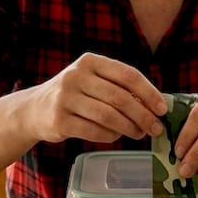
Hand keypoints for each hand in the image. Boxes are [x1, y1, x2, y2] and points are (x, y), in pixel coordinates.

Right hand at [23, 53, 165, 143]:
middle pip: (120, 97)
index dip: (149, 92)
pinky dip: (111, 136)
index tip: (162, 109)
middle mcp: (76, 76)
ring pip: (108, 116)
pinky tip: (117, 136)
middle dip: (143, 115)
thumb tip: (155, 105)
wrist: (35, 109)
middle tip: (156, 128)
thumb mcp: (93, 81)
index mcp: (90, 62)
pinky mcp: (59, 120)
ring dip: (129, 128)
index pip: (127, 75)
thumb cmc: (74, 95)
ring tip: (140, 134)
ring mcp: (65, 98)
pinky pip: (94, 130)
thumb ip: (119, 87)